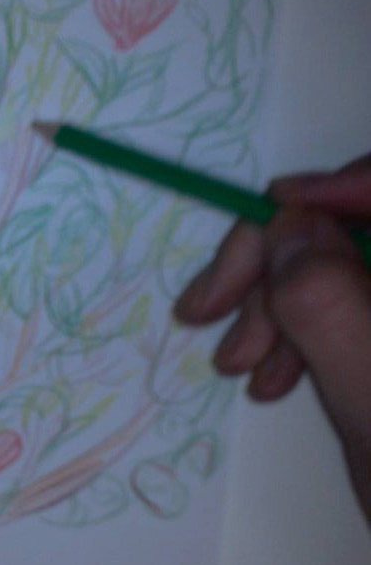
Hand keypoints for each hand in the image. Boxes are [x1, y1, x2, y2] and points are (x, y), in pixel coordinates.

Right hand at [174, 156, 370, 522]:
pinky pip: (342, 309)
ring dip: (276, 306)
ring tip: (235, 366)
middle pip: (357, 228)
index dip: (335, 186)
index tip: (268, 211)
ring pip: (340, 269)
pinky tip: (271, 378)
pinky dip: (298, 333)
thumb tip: (284, 224)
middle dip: (279, 260)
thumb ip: (331, 306)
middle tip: (208, 311)